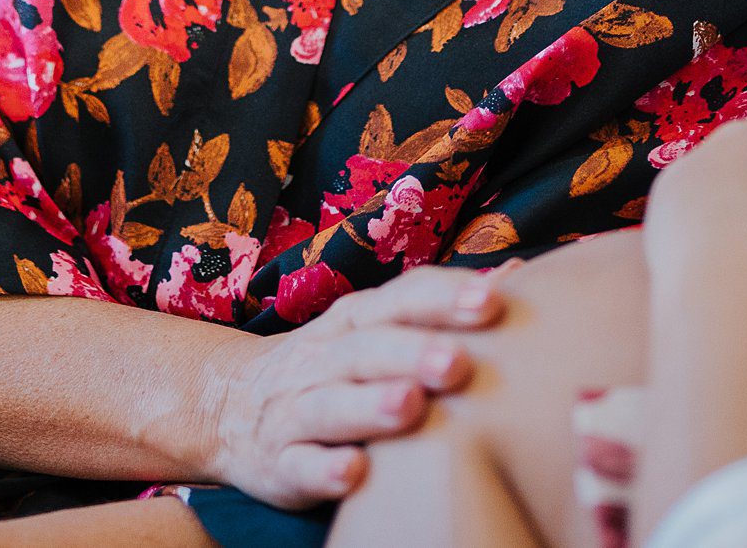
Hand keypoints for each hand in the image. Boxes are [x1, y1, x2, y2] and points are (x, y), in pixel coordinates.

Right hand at [202, 265, 501, 506]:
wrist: (226, 405)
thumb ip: (437, 305)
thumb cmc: (331, 365)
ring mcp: (297, 410)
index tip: (491, 300)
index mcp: (355, 321)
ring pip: (332, 405)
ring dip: (370, 405)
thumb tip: (520, 273)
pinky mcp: (280, 461)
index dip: (443, 297)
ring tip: (409, 405)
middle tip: (457, 363)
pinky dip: (325, 468)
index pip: (399, 299)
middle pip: (368, 349)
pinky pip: (301, 465)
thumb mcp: (374, 325)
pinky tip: (355, 472)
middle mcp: (325, 358)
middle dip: (412, 352)